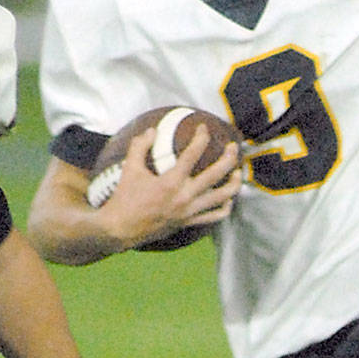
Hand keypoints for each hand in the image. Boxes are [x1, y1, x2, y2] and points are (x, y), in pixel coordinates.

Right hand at [105, 127, 242, 246]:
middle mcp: (185, 197)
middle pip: (216, 174)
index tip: (203, 128)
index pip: (193, 154)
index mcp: (171, 182)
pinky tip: (227, 199)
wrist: (121, 229)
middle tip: (232, 146)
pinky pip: (214, 217)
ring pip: (222, 197)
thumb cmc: (124, 198)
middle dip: (229, 157)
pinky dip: (225, 207)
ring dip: (233, 183)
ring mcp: (189, 212)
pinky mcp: (189, 223)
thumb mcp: (129, 168)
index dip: (201, 137)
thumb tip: (153, 130)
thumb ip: (140, 146)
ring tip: (237, 172)